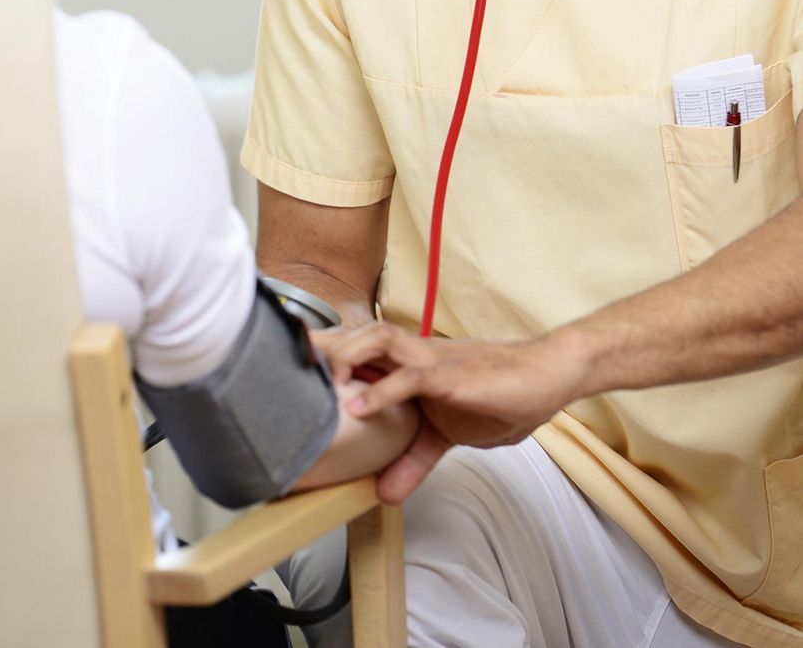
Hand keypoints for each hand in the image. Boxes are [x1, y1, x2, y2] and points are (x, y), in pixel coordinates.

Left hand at [312, 322, 582, 500]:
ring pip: (378, 342)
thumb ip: (413, 459)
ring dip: (345, 359)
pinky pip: (411, 376)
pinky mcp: (451, 376)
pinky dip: (383, 391)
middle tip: (283, 364)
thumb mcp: (447, 436)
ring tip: (319, 385)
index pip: (358, 350)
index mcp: (409, 366)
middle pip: (356, 337)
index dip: (322, 352)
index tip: (285, 362)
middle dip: (319, 347)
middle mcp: (415, 355)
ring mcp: (432, 361)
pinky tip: (360, 407)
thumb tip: (384, 492)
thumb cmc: (501, 395)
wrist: (547, 376)